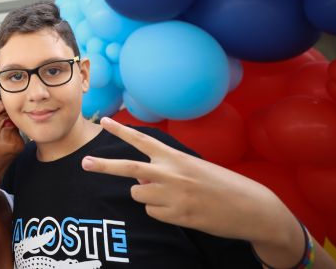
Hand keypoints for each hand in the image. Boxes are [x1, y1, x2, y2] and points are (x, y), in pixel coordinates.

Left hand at [81, 117, 335, 268]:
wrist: (251, 208)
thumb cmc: (222, 185)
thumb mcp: (194, 167)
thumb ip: (166, 169)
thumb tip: (140, 178)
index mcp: (176, 157)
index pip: (143, 140)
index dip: (121, 130)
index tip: (103, 120)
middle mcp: (170, 173)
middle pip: (128, 168)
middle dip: (103, 166)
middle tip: (84, 163)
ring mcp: (171, 195)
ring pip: (138, 194)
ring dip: (149, 196)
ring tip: (174, 197)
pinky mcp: (176, 216)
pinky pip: (152, 213)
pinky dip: (161, 213)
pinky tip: (182, 210)